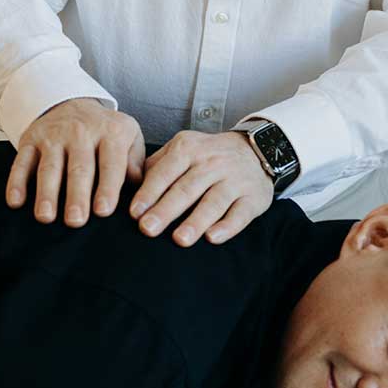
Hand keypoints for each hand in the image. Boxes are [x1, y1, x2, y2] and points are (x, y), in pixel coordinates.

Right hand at [6, 98, 144, 226]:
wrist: (72, 103)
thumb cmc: (105, 132)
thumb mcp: (129, 137)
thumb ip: (135, 162)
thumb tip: (137, 188)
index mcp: (111, 133)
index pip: (111, 163)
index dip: (107, 187)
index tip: (103, 211)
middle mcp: (81, 132)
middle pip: (79, 167)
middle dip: (77, 194)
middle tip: (76, 220)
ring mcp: (53, 136)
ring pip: (50, 166)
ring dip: (47, 192)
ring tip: (47, 216)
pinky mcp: (30, 140)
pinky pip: (22, 162)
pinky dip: (16, 182)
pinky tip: (16, 202)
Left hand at [130, 130, 273, 246]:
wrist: (256, 150)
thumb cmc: (208, 156)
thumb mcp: (183, 148)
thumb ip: (157, 165)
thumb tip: (131, 187)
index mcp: (190, 148)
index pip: (166, 171)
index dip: (150, 192)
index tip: (134, 212)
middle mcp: (213, 162)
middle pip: (187, 188)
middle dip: (166, 209)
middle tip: (147, 229)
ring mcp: (235, 179)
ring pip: (214, 201)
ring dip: (196, 221)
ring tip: (179, 239)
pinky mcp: (254, 197)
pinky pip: (240, 213)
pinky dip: (227, 226)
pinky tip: (212, 238)